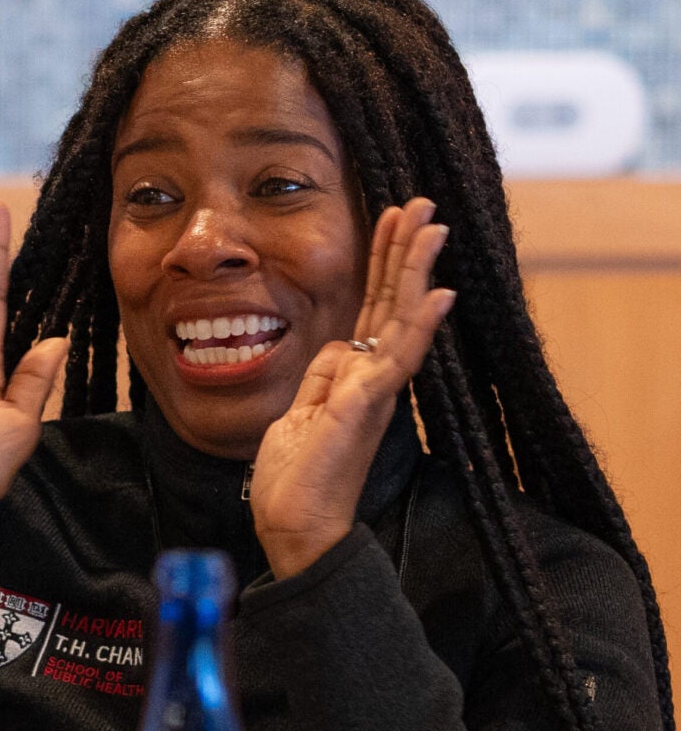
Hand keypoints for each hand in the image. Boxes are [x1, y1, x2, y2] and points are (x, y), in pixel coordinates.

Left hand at [250, 198, 457, 578]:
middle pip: (393, 304)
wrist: (293, 527)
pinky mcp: (361, 410)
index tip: (392, 219)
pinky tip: (438, 296)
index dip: (384, 265)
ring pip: (401, 321)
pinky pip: (394, 361)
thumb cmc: (296, 478)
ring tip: (434, 227)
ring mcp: (372, 393)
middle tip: (422, 203)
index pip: (375, 309)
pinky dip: (417, 327)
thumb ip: (323, 379)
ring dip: (416, 272)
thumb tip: (338, 346)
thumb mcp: (301, 414)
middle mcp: (374, 381)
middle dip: (405, 252)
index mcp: (356, 379)